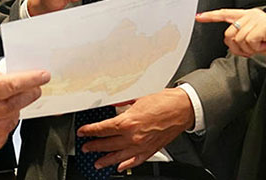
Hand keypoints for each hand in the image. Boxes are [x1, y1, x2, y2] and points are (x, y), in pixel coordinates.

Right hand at [0, 70, 49, 163]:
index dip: (31, 79)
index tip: (43, 76)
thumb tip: (8, 77)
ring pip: (13, 118)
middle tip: (33, 89)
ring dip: (10, 111)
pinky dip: (1, 127)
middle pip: (20, 101)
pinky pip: (4, 134)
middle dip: (30, 93)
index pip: (14, 84)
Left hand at [76, 88, 192, 170]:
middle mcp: (133, 136)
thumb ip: (122, 104)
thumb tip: (111, 105)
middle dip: (94, 146)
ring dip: (106, 159)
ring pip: (119, 156)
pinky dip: (126, 165)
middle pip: (108, 144)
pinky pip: (136, 161)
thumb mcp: (137, 99)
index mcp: (128, 122)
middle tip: (86, 147)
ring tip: (96, 162)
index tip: (83, 132)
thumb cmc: (163, 102)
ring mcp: (142, 145)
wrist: (181, 108)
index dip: (90, 131)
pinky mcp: (151, 150)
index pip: (103, 129)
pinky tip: (119, 167)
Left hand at [196, 8, 265, 65]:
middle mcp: (252, 14)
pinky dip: (256, 49)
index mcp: (249, 15)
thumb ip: (240, 37)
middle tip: (253, 48)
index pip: (226, 14)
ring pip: (238, 40)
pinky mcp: (264, 26)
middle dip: (238, 47)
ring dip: (249, 49)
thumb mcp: (254, 41)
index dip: (211, 16)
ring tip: (262, 45)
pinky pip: (248, 42)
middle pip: (228, 34)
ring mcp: (258, 19)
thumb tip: (228, 40)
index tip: (199, 17)